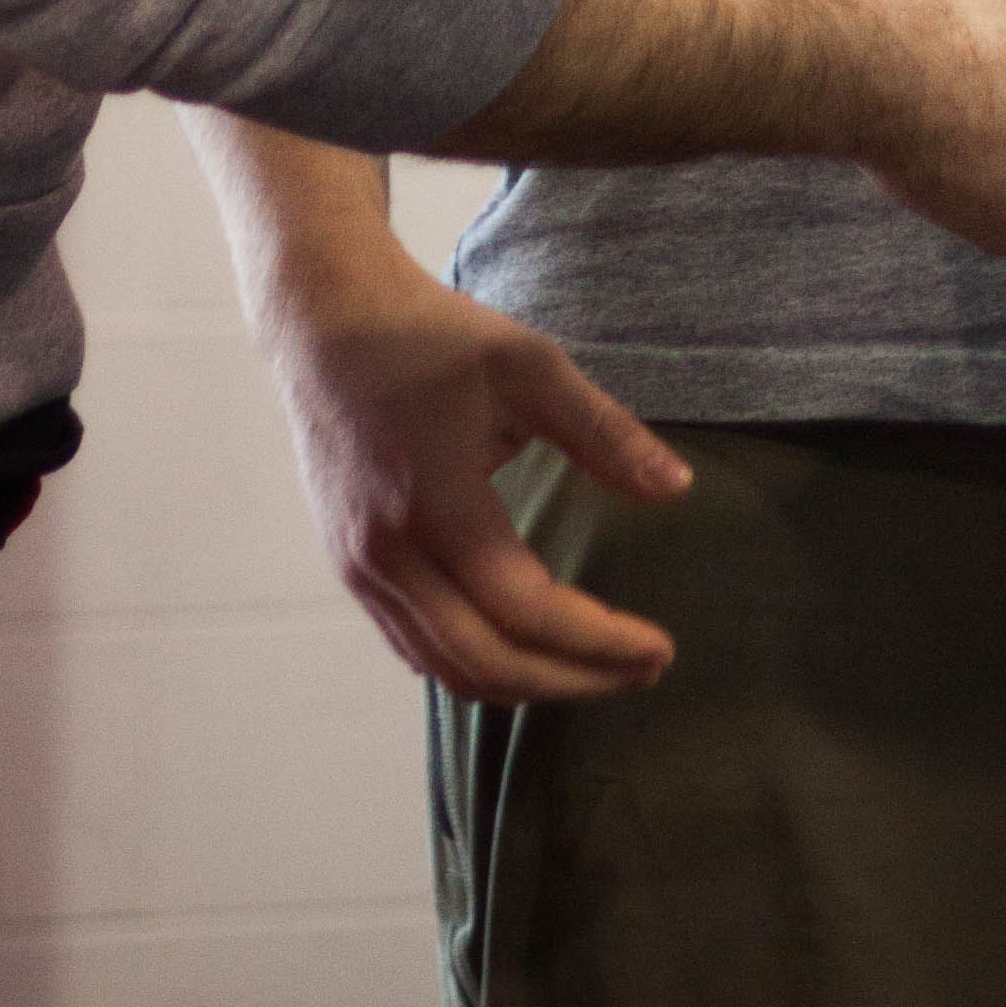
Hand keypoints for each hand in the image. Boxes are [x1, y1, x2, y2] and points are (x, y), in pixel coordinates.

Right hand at [265, 245, 690, 706]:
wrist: (326, 322)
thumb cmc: (431, 335)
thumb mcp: (529, 365)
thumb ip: (603, 432)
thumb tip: (679, 489)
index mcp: (435, 505)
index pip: (526, 611)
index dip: (599, 643)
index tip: (661, 650)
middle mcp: (388, 555)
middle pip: (487, 663)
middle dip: (573, 681)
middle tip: (644, 671)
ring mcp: (360, 569)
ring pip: (446, 669)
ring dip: (527, 684)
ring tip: (596, 668)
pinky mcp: (350, 568)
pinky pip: (415, 646)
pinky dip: (476, 665)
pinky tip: (524, 647)